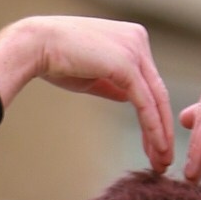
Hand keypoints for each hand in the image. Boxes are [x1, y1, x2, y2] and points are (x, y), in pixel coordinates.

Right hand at [0, 16, 173, 171]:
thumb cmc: (58, 60)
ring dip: (161, 134)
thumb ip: (116, 85)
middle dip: (163, 129)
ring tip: (162, 161)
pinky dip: (153, 128)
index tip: (155, 145)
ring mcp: (135, 50)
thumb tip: (130, 98)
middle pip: (158, 92)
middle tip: (164, 159)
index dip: (155, 116)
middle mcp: (138, 40)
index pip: (150, 84)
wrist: (35, 45)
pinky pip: (145, 102)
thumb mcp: (95, 75)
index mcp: (132, 39)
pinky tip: (156, 148)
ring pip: (156, 99)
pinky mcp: (127, 64)